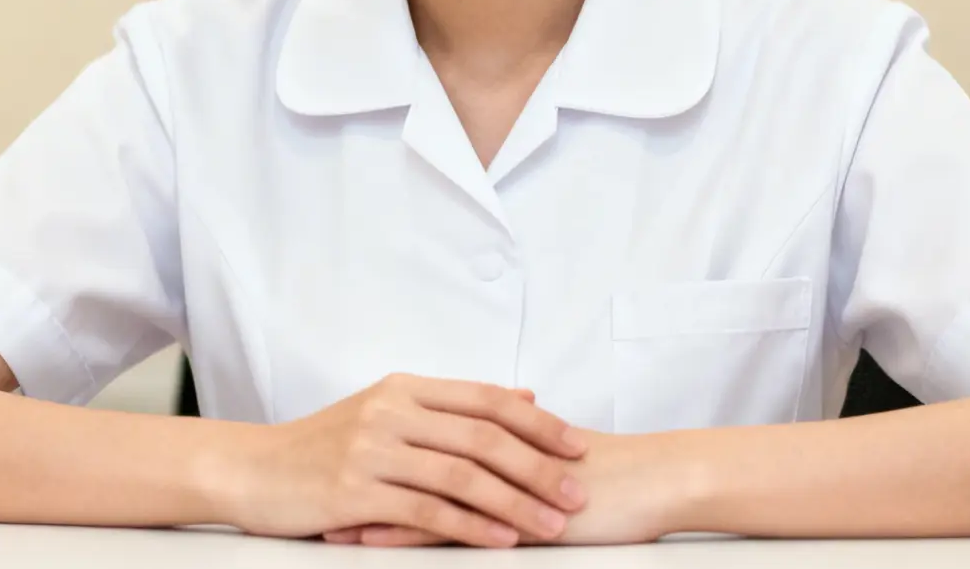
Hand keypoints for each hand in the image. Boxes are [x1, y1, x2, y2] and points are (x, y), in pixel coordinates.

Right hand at [210, 373, 590, 547]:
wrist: (253, 470)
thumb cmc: (323, 446)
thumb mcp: (388, 410)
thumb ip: (454, 405)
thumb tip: (524, 396)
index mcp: (404, 388)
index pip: (485, 400)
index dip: (537, 423)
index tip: (577, 446)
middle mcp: (391, 412)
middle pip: (482, 437)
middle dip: (538, 467)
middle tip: (577, 493)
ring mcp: (373, 451)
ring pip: (462, 475)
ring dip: (515, 503)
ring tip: (551, 525)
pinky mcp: (357, 492)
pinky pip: (428, 511)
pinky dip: (471, 527)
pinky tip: (501, 541)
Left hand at [328, 428, 698, 546]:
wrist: (656, 481)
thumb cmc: (608, 474)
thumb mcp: (548, 457)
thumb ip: (510, 447)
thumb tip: (481, 447)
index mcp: (496, 428)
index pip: (422, 433)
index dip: (378, 444)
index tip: (333, 458)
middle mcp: (490, 447)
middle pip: (409, 455)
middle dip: (359, 472)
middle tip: (312, 488)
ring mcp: (497, 478)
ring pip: (419, 487)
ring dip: (371, 506)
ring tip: (327, 520)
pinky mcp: (510, 512)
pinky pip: (449, 522)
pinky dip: (406, 532)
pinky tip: (372, 540)